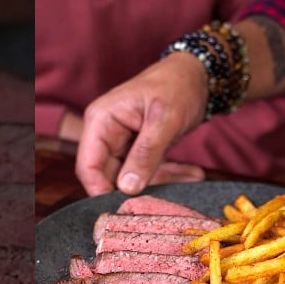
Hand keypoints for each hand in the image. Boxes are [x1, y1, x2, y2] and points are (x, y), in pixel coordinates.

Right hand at [74, 53, 208, 194]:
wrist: (196, 73)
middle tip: (162, 204)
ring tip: (190, 180)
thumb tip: (127, 188)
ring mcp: (123, 142)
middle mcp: (107, 133)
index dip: (101, 191)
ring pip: (132, 177)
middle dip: (136, 191)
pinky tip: (193, 175)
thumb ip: (146, 153)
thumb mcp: (164, 120)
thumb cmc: (177, 86)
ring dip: (161, 183)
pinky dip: (170, 175)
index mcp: (102, 121)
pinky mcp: (140, 149)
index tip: (123, 210)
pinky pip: (149, 171)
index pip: (88, 166)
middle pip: (109, 176)